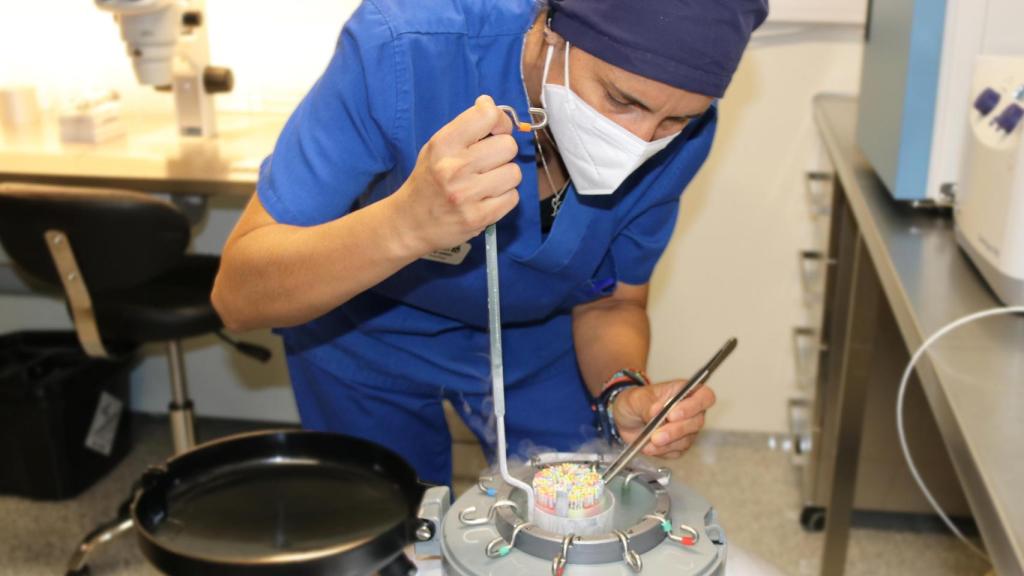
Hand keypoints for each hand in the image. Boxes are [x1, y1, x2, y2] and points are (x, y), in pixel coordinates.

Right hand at [391, 94, 520, 254]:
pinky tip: (486, 199)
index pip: (487, 116)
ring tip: (486, 183)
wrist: (408, 223)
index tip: (494, 130)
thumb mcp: (436, 147)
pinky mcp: (478, 218)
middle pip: (508, 146)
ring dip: (504, 177)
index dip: (499, 120)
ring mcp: (466, 195)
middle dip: (502, 153)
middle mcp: (454, 168)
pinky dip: (504, 198)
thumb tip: (494, 108)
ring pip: (514, 173)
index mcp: (443, 145)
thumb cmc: (428, 181)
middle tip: (488, 163)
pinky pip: (512, 198)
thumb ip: (466, 128)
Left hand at [613, 381, 715, 458]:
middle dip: (676, 430)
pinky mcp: (678, 445)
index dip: (693, 406)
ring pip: (687, 439)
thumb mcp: (636, 399)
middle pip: (697, 421)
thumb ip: (647, 404)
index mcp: (684, 391)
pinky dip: (662, 451)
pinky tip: (649, 447)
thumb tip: (657, 411)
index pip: (705, 396)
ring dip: (668, 443)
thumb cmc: (635, 402)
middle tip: (657, 435)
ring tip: (650, 441)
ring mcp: (687, 429)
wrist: (625, 420)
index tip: (672, 414)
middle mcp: (691, 411)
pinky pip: (677, 451)